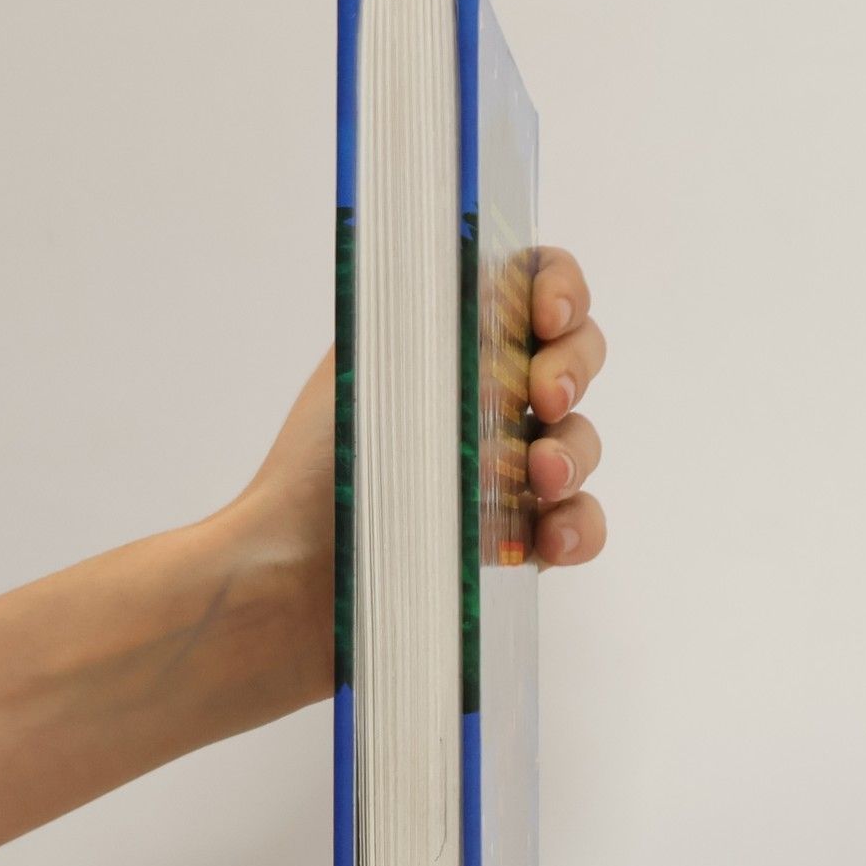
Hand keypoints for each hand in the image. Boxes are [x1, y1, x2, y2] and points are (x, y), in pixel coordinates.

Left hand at [229, 246, 608, 699]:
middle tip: (544, 397)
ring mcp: (501, 475)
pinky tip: (553, 538)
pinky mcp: (509, 546)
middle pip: (572, 359)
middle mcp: (478, 403)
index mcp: (442, 346)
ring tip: (542, 477)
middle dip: (573, 368)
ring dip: (574, 452)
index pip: (528, 286)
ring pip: (580, 444)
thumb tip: (498, 281)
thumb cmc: (311, 473)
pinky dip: (577, 527)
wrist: (285, 583)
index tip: (548, 316)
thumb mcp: (364, 368)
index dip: (558, 289)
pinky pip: (576, 526)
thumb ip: (433, 320)